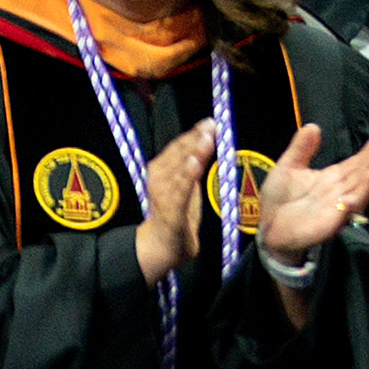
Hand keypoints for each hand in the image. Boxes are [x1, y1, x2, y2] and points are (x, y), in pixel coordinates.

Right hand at [132, 115, 226, 282]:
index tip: (209, 122)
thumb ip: (191, 166)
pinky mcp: (171, 212)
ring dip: (193, 153)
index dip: (193, 134)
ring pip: (180, 170)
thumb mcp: (184, 186)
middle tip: (211, 125)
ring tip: (205, 140)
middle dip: (195, 139)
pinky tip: (194, 165)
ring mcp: (163, 195)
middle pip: (178, 154)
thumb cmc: (176, 214)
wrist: (162, 247)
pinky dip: (187, 177)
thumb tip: (204, 141)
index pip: (178, 147)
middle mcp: (158, 178)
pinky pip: (181, 192)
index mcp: (161, 170)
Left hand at [256, 117, 368, 270]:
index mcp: (331, 178)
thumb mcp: (288, 167)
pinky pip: (340, 216)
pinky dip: (346, 208)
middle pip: (358, 177)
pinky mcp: (328, 225)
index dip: (366, 153)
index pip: (353, 164)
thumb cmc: (280, 196)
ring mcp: (335, 208)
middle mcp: (338, 192)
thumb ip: (302, 148)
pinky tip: (351, 199)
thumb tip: (314, 126)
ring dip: (366, 185)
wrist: (268, 225)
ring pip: (356, 195)